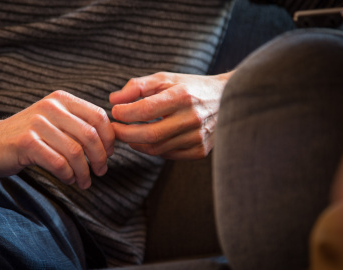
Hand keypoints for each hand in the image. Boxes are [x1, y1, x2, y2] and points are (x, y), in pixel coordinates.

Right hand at [0, 90, 114, 188]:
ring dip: (84, 172)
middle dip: (100, 158)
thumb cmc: (27, 136)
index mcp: (61, 99)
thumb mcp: (54, 122)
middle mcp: (51, 107)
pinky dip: (68, 175)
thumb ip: (77, 126)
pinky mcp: (26, 142)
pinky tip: (68, 179)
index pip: (99, 116)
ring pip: (75, 152)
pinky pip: (58, 163)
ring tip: (84, 182)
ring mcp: (37, 123)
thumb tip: (111, 142)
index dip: (109, 138)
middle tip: (100, 172)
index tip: (110, 154)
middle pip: (90, 135)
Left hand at [109, 71, 231, 158]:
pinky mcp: (200, 150)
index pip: (145, 110)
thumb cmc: (191, 87)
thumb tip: (113, 99)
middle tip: (113, 129)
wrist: (229, 99)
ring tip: (127, 134)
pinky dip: (153, 149)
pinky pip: (168, 155)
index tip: (114, 111)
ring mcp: (198, 137)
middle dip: (124, 134)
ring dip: (135, 143)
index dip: (124, 113)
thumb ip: (138, 86)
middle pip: (149, 134)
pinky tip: (147, 140)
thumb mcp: (166, 78)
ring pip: (156, 148)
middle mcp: (192, 118)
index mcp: (183, 96)